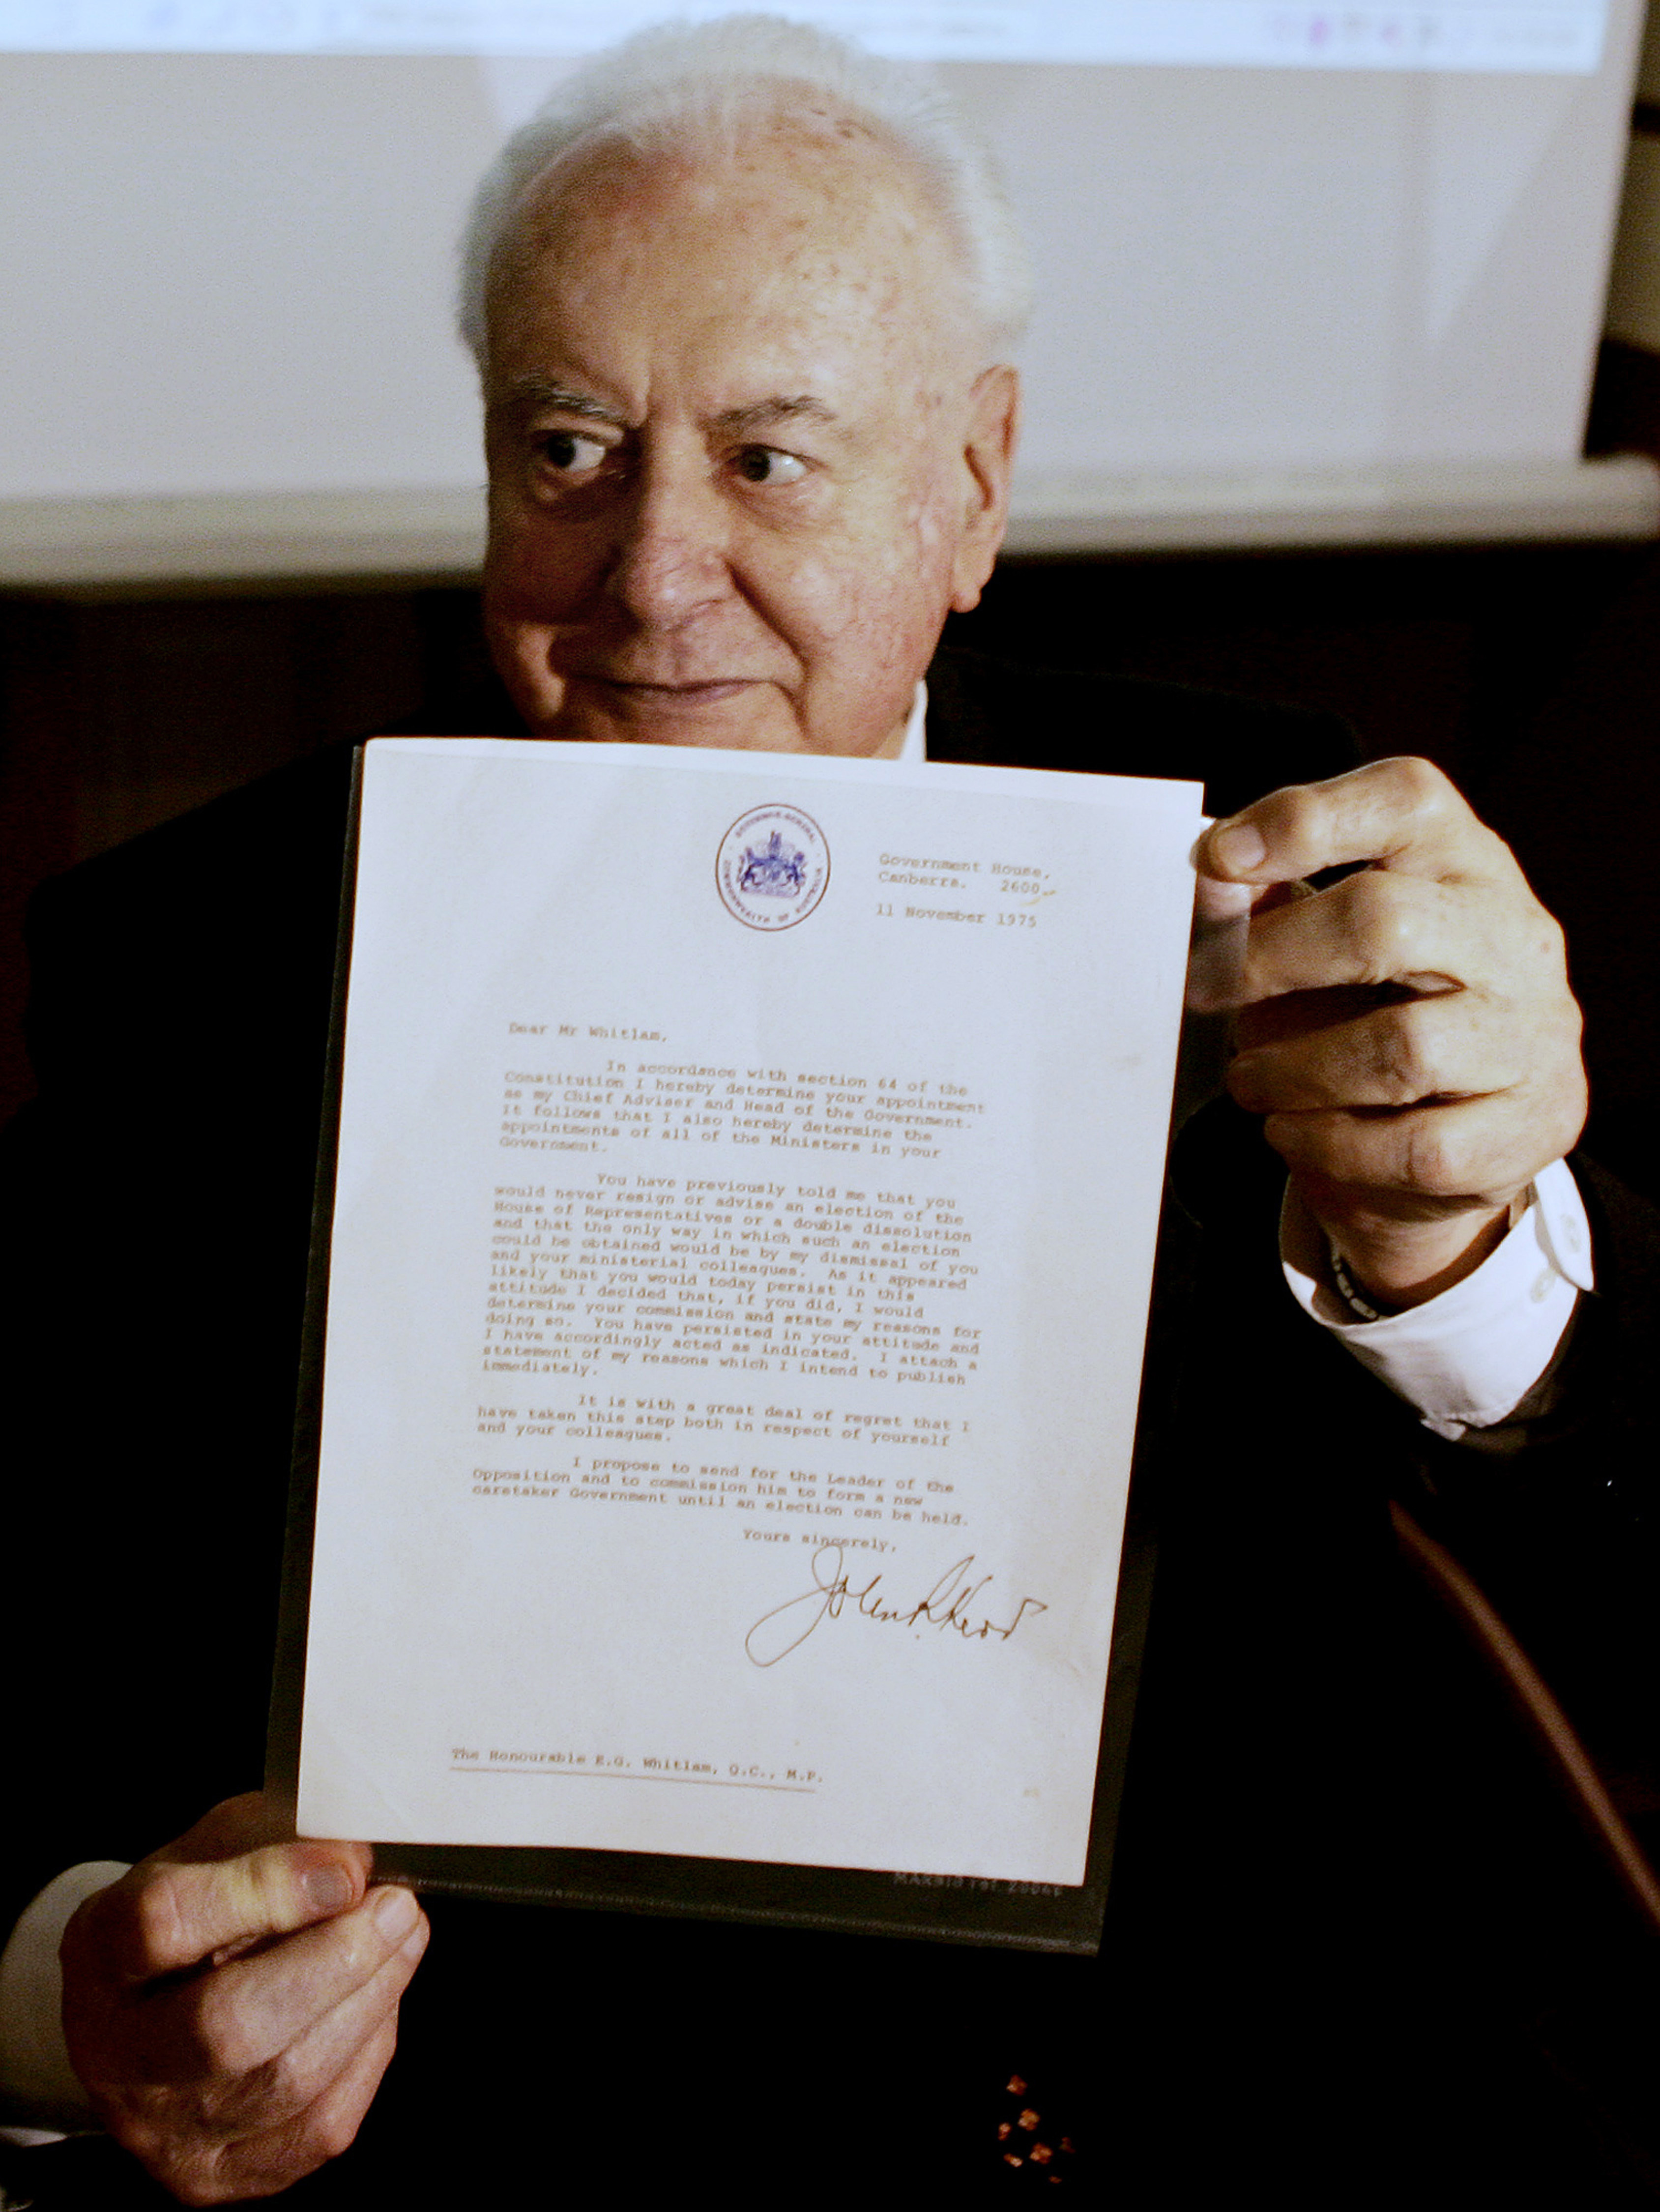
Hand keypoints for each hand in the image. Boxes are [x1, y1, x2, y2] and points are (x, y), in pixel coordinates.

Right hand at [59, 1793, 427, 2203]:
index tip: (346, 1866)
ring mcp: (161, 2130)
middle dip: (335, 1960)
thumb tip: (358, 1863)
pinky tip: (379, 2002)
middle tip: (396, 1907)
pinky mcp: (217, 2175)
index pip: (167, 1924)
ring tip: (404, 1937)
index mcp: (100, 1953)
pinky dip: (368, 2054)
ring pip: (287, 2081)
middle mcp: (115, 2055)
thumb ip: (278, 1844)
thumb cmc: (197, 1912)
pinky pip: (317, 2126)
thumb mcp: (217, 1850)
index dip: (269, 1891)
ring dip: (369, 1999)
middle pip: (228, 2026)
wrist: (152, 2001)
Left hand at [1189, 756, 1586, 1305]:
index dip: (1304, 821)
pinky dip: (1332, 1146)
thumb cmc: (1371, 1008)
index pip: (1406, 799)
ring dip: (1295, 1071)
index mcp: (1462, 862)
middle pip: (1389, 921)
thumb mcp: (1325, 939)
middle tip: (1205, 992)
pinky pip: (1417, 1150)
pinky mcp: (1534, 1125)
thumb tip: (1209, 885)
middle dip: (1275, 959)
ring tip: (1249, 1080)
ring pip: (1401, 1049)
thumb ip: (1271, 902)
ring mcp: (1531, 1034)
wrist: (1457, 1127)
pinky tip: (1295, 1133)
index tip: (1214, 861)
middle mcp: (1513, 936)